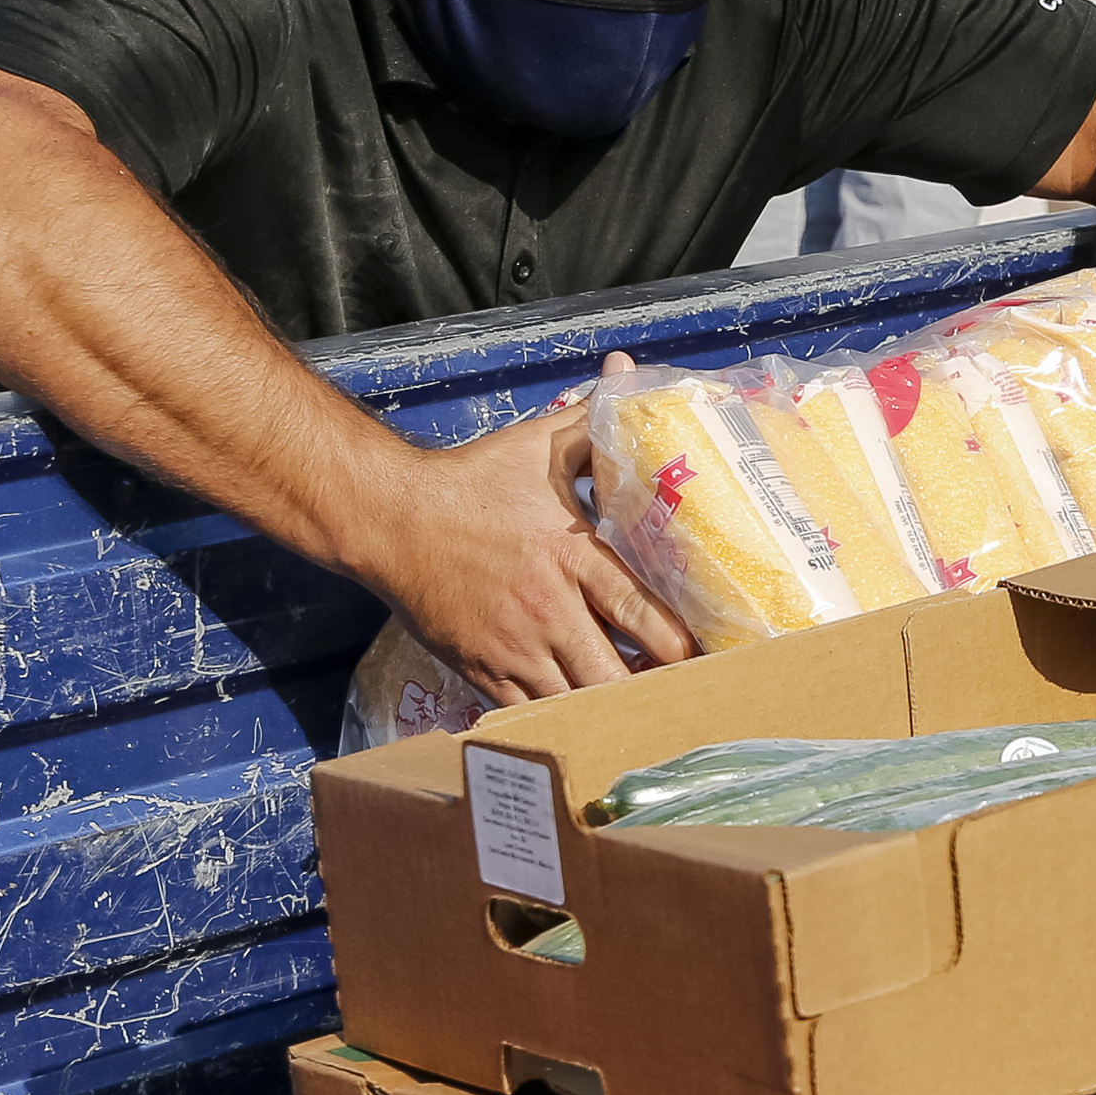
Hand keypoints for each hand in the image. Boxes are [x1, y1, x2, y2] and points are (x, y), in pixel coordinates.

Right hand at [350, 353, 698, 703]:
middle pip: (613, 674)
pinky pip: (529, 713)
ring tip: (639, 709)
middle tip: (680, 692)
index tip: (706, 654)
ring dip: (608, 708)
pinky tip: (584, 716)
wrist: (389, 518)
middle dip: (650, 690)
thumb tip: (625, 374)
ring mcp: (511, 646)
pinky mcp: (480, 670)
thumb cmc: (471, 481)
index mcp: (570, 554)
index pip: (640, 613)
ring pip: (573, 702)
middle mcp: (546, 608)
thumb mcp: (537, 444)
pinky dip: (560, 720)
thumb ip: (591, 420)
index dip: (679, 644)